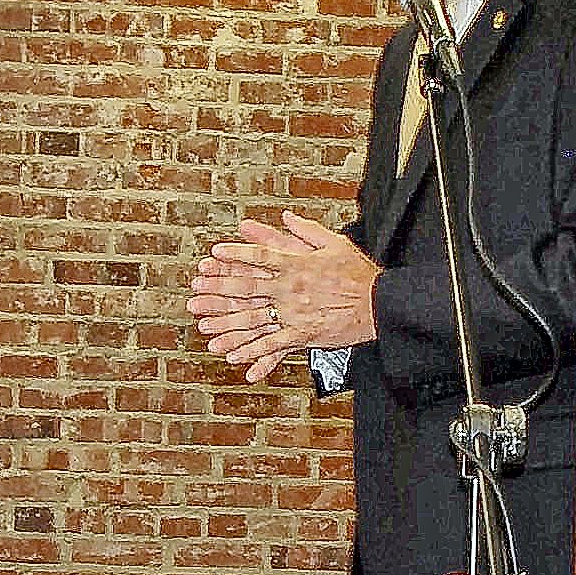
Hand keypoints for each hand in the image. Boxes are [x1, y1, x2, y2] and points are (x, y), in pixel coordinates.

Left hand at [190, 214, 379, 381]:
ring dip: (227, 325)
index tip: (213, 254)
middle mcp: (290, 289)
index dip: (234, 255)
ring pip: (254, 319)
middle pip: (247, 288)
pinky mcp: (304, 335)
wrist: (380, 303)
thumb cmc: (358, 273)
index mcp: (296, 265)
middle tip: (195, 293)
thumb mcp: (334, 243)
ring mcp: (295, 313)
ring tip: (205, 330)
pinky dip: (253, 352)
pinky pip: (273, 345)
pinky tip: (236, 357)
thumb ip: (306, 230)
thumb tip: (285, 217)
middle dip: (218, 291)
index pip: (259, 257)